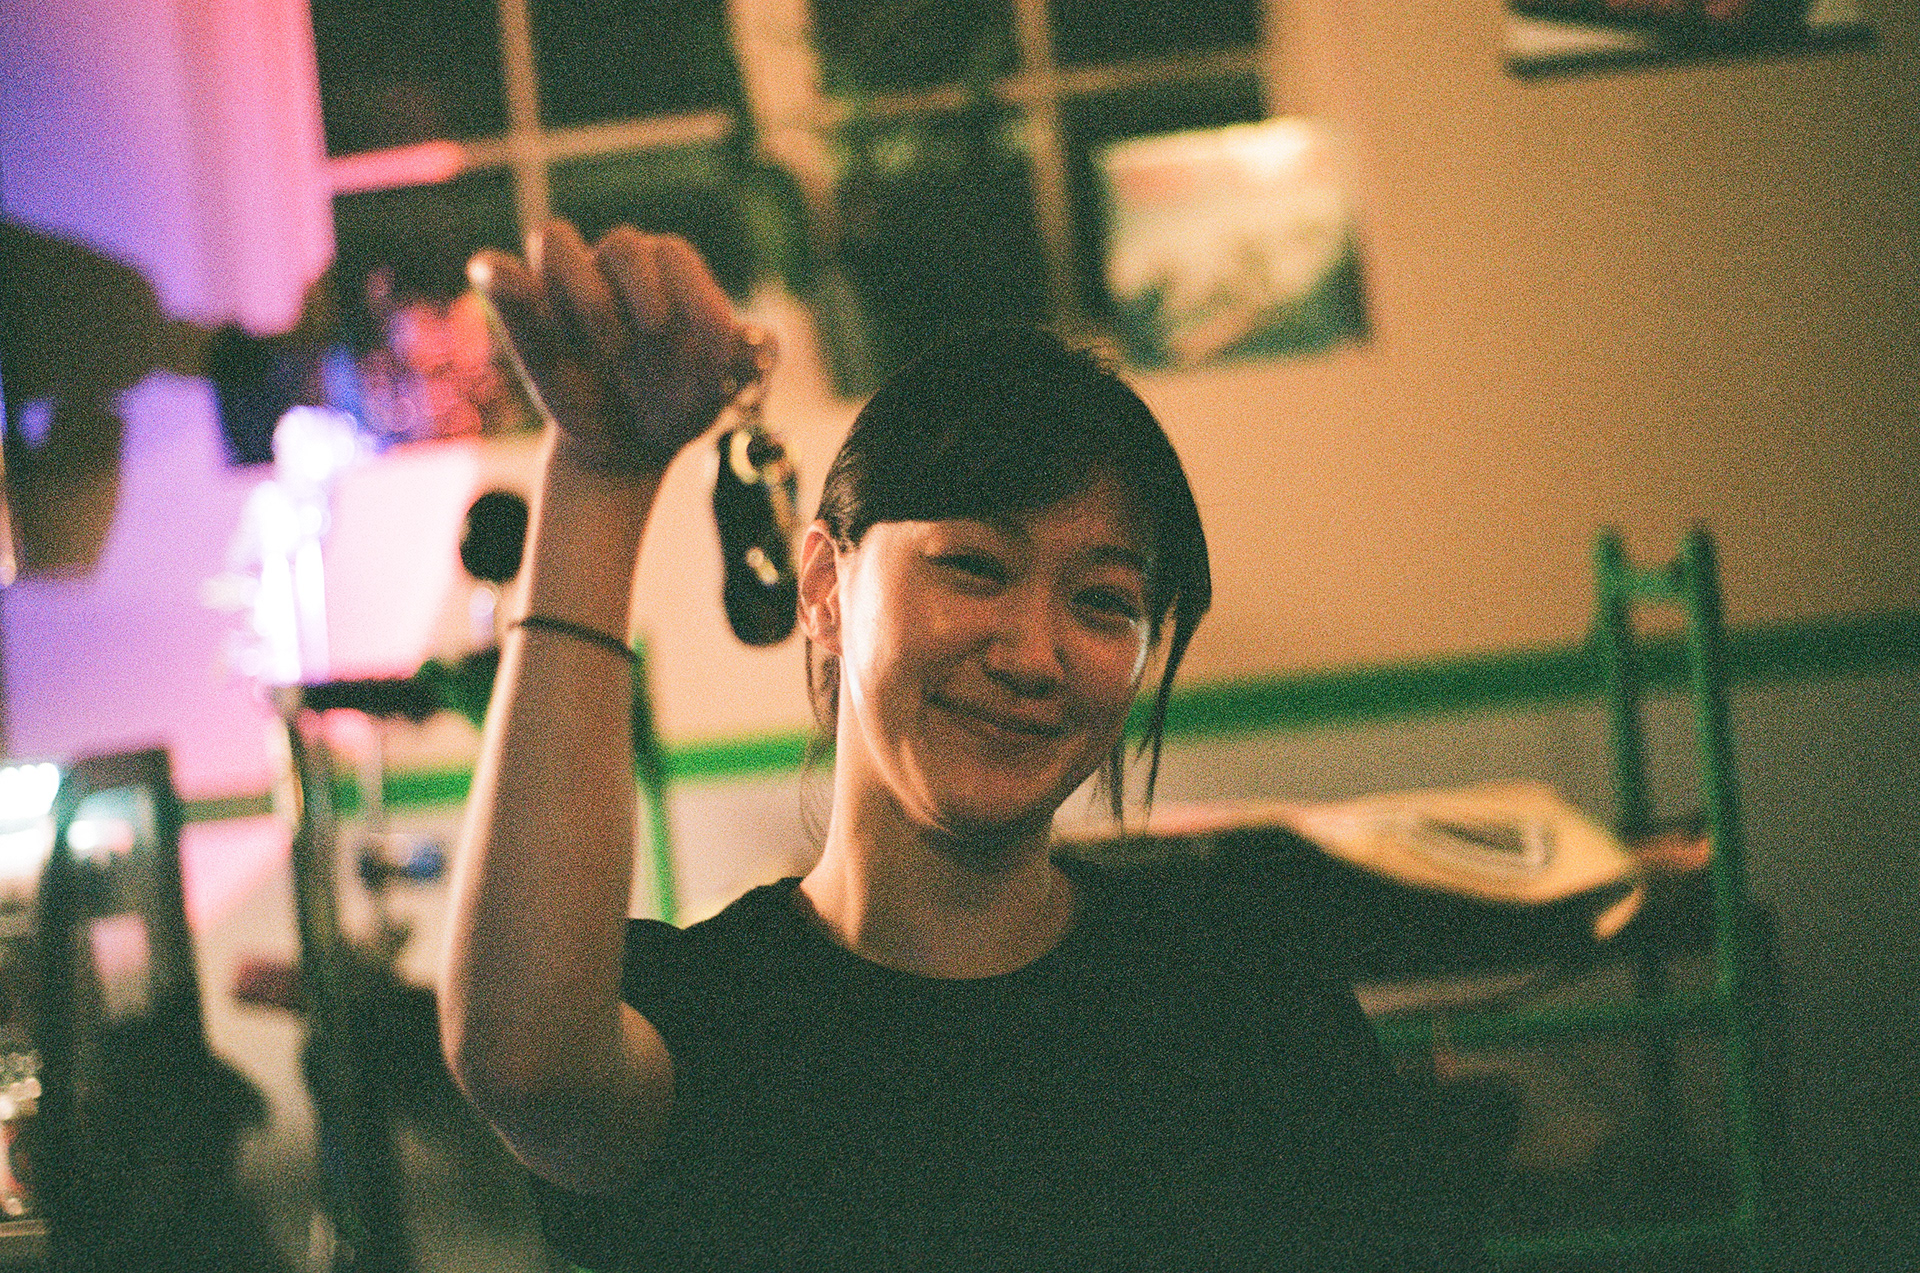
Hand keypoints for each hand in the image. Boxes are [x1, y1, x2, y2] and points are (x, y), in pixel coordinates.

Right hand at [469, 222, 762, 473]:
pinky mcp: (527, 310)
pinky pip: (500, 274)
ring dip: (582, 293)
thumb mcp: (718, 395)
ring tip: (602, 350)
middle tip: (648, 339)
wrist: (626, 447)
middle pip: (623, 245)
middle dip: (640, 292)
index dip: (691, 295)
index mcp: (669, 275)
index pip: (674, 256)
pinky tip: (501, 280)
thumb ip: (743, 363)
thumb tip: (763, 341)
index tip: (706, 350)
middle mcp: (618, 269)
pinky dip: (499, 276)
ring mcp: (569, 285)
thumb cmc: (676, 408)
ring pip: (558, 242)